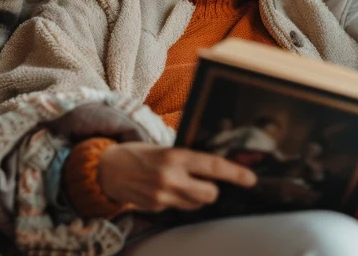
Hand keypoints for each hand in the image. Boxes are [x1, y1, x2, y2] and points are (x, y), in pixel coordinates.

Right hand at [97, 142, 256, 212]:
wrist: (106, 169)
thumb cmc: (139, 154)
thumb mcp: (164, 148)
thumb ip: (187, 157)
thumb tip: (214, 165)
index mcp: (175, 157)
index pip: (213, 166)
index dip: (235, 174)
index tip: (251, 179)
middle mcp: (170, 179)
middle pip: (209, 194)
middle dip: (213, 190)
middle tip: (206, 182)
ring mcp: (162, 197)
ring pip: (196, 204)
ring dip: (196, 196)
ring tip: (181, 183)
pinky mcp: (156, 209)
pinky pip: (179, 208)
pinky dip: (178, 200)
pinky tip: (164, 190)